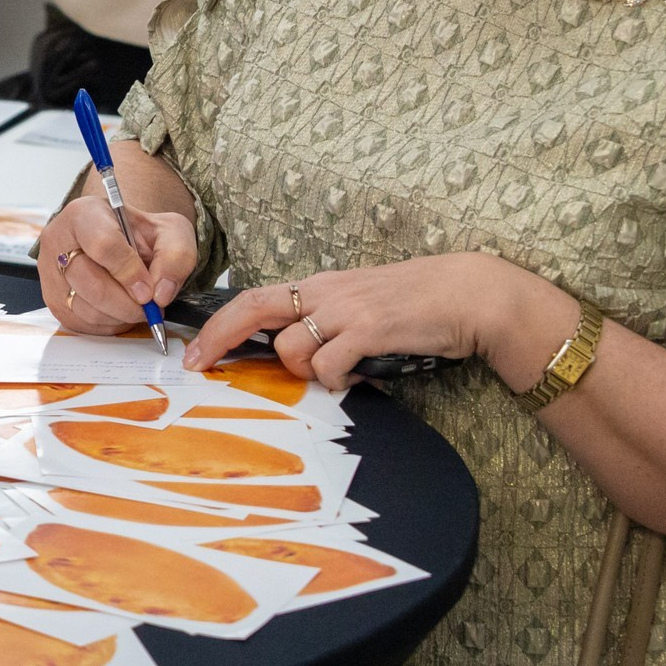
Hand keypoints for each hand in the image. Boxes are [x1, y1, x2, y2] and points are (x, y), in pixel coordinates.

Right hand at [36, 194, 196, 334]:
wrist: (119, 239)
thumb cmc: (140, 234)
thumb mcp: (170, 231)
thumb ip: (176, 256)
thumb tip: (160, 293)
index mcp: (84, 214)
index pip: (103, 245)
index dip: (130, 273)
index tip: (149, 290)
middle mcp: (58, 240)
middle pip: (91, 283)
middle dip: (127, 303)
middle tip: (148, 306)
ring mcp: (49, 271)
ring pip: (85, 308)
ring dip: (119, 316)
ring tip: (135, 305)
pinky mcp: (51, 299)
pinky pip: (80, 323)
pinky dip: (107, 324)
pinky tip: (119, 310)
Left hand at [178, 253, 570, 390]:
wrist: (468, 294)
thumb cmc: (418, 304)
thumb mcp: (361, 305)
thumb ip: (328, 325)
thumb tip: (301, 359)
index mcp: (319, 286)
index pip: (254, 299)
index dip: (219, 325)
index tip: (196, 352)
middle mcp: (324, 292)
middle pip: (253, 311)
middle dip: (219, 340)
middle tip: (201, 366)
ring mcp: (345, 309)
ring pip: (292, 351)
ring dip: (306, 372)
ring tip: (339, 372)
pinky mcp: (369, 329)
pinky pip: (328, 366)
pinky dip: (336, 379)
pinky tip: (357, 375)